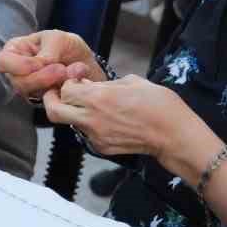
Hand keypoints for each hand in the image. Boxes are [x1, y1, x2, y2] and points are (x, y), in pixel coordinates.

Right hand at [0, 30, 104, 101]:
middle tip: (61, 69)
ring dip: (53, 84)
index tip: (39, 64)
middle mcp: (17, 72)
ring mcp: (29, 88)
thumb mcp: (58, 39)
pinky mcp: (43, 100)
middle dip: (41, 77)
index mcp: (15, 51)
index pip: (3, 62)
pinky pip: (47, 102)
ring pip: (31, 94)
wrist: (86, 62)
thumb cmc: (67, 46)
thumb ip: (47, 52)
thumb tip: (39, 67)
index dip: (19, 65)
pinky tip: (75, 80)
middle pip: (18, 82)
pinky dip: (62, 91)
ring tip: (72, 72)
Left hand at [45, 74, 197, 162]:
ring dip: (73, 112)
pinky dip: (89, 124)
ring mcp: (95, 136)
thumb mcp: (131, 81)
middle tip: (60, 93)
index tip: (76, 79)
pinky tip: (106, 118)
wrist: (174, 135)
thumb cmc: (159, 104)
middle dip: (53, 100)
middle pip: (54, 112)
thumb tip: (88, 84)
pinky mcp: (101, 148)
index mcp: (98, 98)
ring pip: (70, 123)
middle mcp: (91, 119)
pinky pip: (86, 133)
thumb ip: (104, 83)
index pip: (64, 90)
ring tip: (91, 105)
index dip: (67, 82)